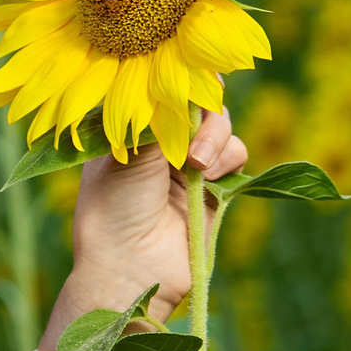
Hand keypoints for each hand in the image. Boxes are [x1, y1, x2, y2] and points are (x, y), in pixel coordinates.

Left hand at [42, 108, 247, 350]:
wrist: (131, 267)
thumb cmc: (115, 209)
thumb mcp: (129, 154)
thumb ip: (159, 117)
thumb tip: (186, 86)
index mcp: (127, 128)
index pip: (158, 88)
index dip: (176, 83)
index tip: (185, 84)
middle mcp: (158, 141)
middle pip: (197, 101)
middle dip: (201, 112)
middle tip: (191, 142)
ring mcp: (187, 163)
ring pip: (220, 124)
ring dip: (215, 137)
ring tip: (198, 166)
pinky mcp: (215, 186)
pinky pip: (236, 153)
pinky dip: (229, 157)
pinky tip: (209, 178)